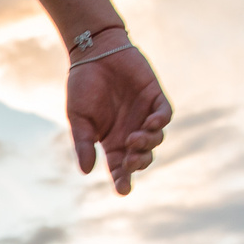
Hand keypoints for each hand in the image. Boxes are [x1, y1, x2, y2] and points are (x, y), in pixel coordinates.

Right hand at [66, 44, 171, 195]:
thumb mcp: (78, 119)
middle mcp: (130, 131)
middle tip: (129, 161)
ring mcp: (144, 115)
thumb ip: (84, 143)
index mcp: (111, 141)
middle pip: (141, 157)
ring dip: (147, 144)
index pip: (120, 168)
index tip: (123, 190)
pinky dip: (160, 122)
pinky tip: (150, 124)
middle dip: (137, 164)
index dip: (123, 180)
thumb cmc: (82, 86)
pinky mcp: (155, 97)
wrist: (94, 53)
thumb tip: (86, 171)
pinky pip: (164, 115)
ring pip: (156, 139)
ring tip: (134, 139)